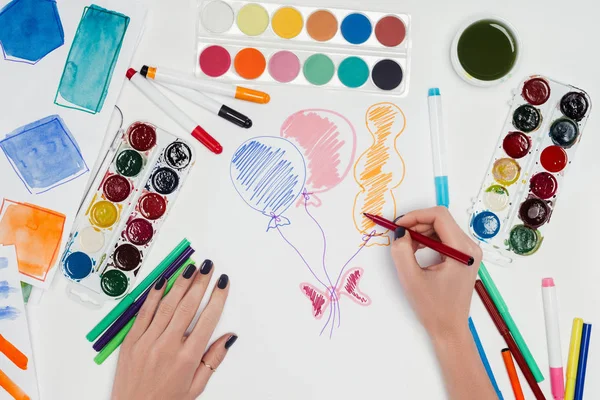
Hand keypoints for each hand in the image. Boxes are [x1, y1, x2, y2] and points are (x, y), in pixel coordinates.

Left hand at [111, 260, 236, 399]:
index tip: (223, 283)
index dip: (218, 298)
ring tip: (190, 267)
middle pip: (188, 306)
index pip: (208, 319)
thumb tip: (229, 338)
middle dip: (201, 283)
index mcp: (187, 358)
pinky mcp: (131, 341)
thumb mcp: (196, 387)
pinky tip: (163, 281)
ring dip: (180, 283)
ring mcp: (148, 341)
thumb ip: (213, 360)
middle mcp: (168, 346)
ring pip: (167, 305)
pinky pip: (144, 312)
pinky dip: (154, 295)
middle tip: (209, 267)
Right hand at [391, 207, 481, 338]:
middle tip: (399, 236)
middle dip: (417, 223)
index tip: (399, 225)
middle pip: (441, 220)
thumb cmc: (434, 308)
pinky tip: (416, 250)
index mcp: (462, 250)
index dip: (416, 215)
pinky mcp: (463, 257)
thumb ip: (402, 251)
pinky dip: (427, 240)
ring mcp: (468, 252)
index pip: (439, 216)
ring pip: (441, 228)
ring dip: (421, 232)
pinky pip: (444, 238)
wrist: (450, 329)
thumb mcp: (411, 278)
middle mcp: (470, 247)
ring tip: (407, 247)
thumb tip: (400, 232)